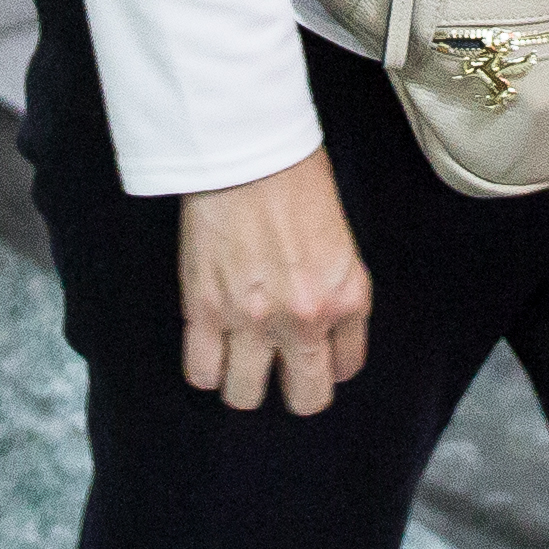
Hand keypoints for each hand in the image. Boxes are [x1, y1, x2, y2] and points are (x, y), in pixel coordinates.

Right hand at [176, 146, 374, 414]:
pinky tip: (209, 347)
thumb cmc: (295, 178)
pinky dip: (204, 367)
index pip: (347, 368)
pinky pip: (201, 372)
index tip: (314, 351)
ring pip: (246, 396)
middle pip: (306, 400)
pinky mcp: (205, 311)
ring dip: (243, 381)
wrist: (247, 149)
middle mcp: (306, 319)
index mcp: (348, 297)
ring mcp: (253, 320)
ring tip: (238, 357)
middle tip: (278, 368)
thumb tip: (322, 325)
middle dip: (293, 390)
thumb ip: (335, 289)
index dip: (328, 363)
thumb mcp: (340, 240)